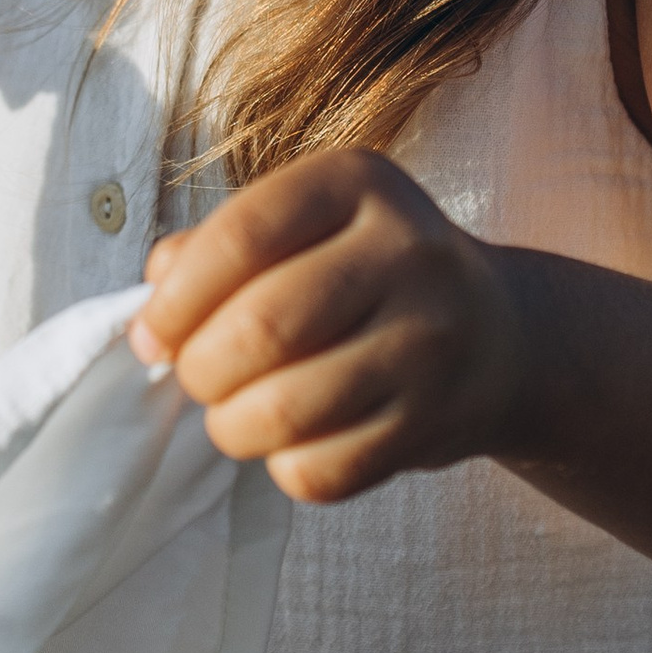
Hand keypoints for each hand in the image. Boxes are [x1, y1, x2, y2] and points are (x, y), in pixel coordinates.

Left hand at [128, 150, 517, 503]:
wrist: (498, 336)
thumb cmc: (365, 274)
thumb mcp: (306, 226)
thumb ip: (218, 246)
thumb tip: (153, 299)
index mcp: (358, 183)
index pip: (241, 237)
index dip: (177, 298)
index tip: (153, 333)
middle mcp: (407, 252)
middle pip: (263, 326)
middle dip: (201, 368)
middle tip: (196, 377)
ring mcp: (430, 340)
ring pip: (289, 409)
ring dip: (233, 426)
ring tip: (234, 415)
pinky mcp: (435, 422)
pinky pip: (327, 469)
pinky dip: (287, 467)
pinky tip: (291, 443)